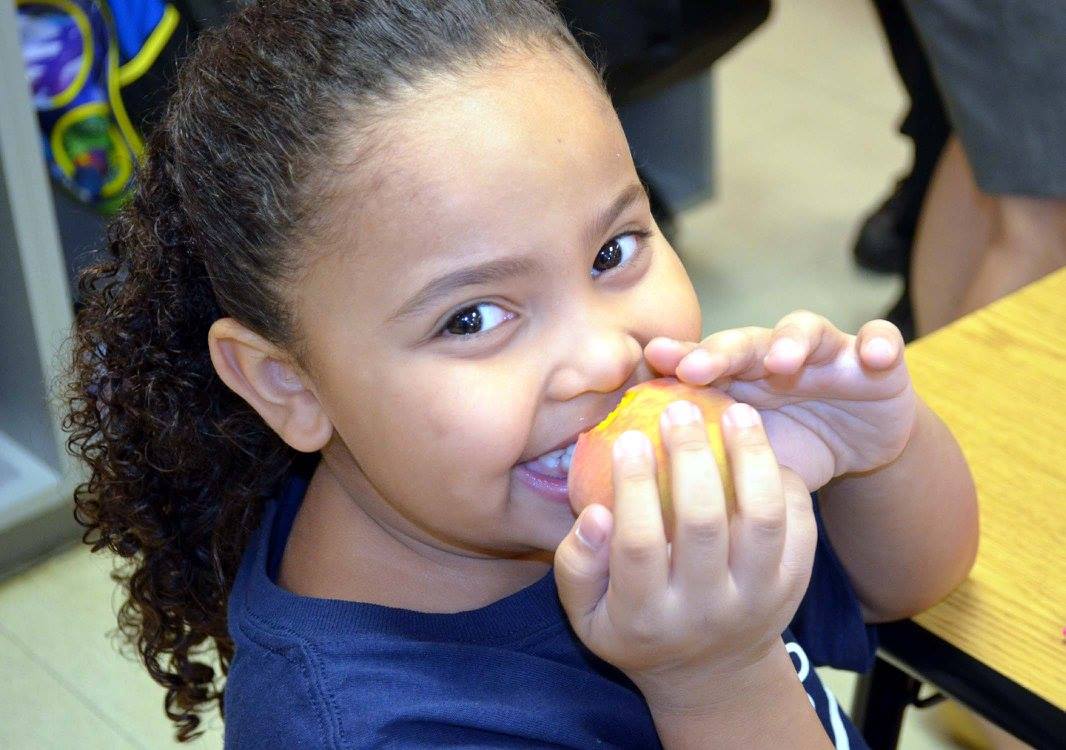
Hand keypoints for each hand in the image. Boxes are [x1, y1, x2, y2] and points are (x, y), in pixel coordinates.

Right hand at [554, 400, 816, 710]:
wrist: (710, 675)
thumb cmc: (633, 628)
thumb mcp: (586, 614)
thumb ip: (577, 565)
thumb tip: (594, 514)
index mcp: (646, 617)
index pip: (639, 545)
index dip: (633, 486)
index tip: (628, 436)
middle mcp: (707, 612)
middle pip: (704, 526)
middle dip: (690, 457)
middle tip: (679, 409)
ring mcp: (758, 600)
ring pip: (764, 521)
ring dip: (752, 458)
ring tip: (737, 412)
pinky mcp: (795, 587)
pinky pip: (800, 526)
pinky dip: (786, 483)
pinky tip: (764, 449)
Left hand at [644, 310, 917, 490]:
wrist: (858, 451)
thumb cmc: (788, 454)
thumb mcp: (746, 466)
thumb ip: (706, 466)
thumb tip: (642, 496)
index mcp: (735, 380)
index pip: (702, 362)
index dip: (679, 358)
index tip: (655, 359)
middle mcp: (773, 357)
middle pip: (744, 342)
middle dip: (720, 351)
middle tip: (698, 367)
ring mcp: (823, 352)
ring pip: (804, 331)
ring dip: (791, 341)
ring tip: (781, 361)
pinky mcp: (873, 358)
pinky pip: (879, 339)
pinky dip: (879, 342)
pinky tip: (877, 355)